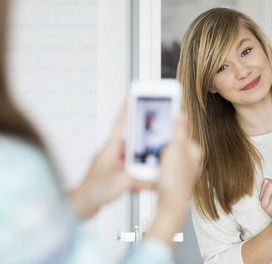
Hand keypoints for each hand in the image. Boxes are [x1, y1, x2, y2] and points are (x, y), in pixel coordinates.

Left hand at [68, 102, 154, 219]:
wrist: (81, 207)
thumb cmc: (92, 191)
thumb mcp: (123, 182)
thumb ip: (142, 178)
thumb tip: (156, 178)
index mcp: (110, 149)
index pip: (120, 124)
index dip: (126, 110)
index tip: (131, 97)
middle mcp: (110, 154)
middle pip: (132, 144)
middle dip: (143, 147)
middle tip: (154, 147)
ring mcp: (111, 165)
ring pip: (132, 159)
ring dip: (140, 166)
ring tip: (147, 173)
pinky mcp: (113, 176)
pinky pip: (129, 171)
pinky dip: (136, 177)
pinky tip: (141, 185)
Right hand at [145, 115, 201, 246]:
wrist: (170, 204)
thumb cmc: (175, 179)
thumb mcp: (176, 147)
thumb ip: (179, 129)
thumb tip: (181, 114)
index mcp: (195, 151)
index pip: (181, 132)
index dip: (168, 130)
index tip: (159, 127)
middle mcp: (192, 161)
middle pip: (173, 144)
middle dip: (162, 144)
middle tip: (154, 145)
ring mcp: (183, 171)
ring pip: (167, 156)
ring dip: (158, 156)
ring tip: (154, 159)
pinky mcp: (174, 179)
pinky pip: (163, 167)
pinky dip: (157, 166)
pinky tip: (153, 170)